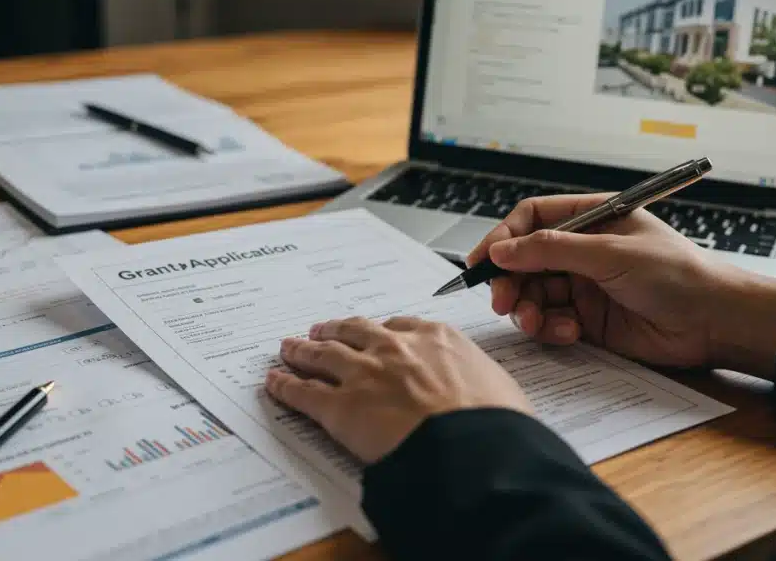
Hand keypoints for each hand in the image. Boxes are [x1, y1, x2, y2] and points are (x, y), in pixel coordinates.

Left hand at [265, 316, 530, 462]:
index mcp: (437, 339)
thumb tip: (490, 398)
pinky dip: (285, 384)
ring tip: (289, 347)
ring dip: (303, 349)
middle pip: (355, 331)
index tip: (377, 333)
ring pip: (323, 354)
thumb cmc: (494, 425)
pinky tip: (274, 382)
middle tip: (323, 330)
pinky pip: (304, 392)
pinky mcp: (340, 408)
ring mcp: (364, 374)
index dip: (384, 331)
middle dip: (337, 329)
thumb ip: (482, 383)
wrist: (471, 449)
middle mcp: (396, 349)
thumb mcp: (501, 390)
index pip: (402, 326)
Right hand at [466, 194, 775, 377]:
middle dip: (509, 279)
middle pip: (526, 259)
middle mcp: (585, 250)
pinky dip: (550, 328)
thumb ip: (552, 251)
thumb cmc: (678, 275)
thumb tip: (503, 250)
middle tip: (500, 299)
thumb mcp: (610, 254)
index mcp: (593, 218)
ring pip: (534, 293)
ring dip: (526, 308)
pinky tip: (569, 331)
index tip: (483, 261)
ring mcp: (585, 285)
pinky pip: (551, 321)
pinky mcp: (589, 320)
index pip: (533, 218)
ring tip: (533, 320)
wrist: (714, 324)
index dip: (504, 237)